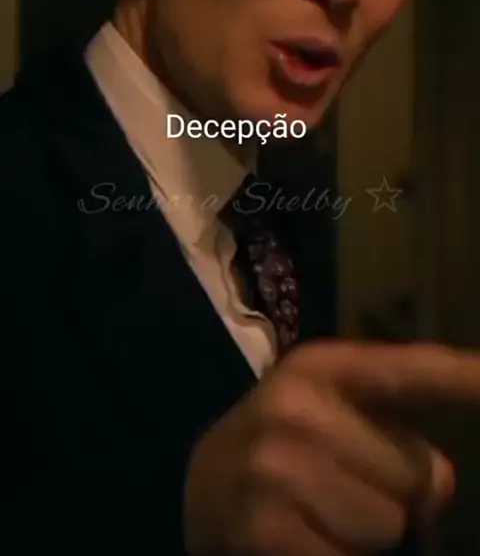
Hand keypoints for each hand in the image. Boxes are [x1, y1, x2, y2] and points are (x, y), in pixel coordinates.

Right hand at [184, 342, 479, 555]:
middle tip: (343, 484)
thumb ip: (398, 433)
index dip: (470, 379)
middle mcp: (296, 405)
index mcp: (323, 366)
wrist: (202, 483)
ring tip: (320, 513)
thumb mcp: (335, 413)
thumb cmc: (289, 443)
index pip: (414, 371)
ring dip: (367, 534)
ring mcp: (275, 467)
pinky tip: (302, 539)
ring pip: (390, 526)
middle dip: (397, 493)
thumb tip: (436, 485)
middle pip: (418, 475)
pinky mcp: (263, 529)